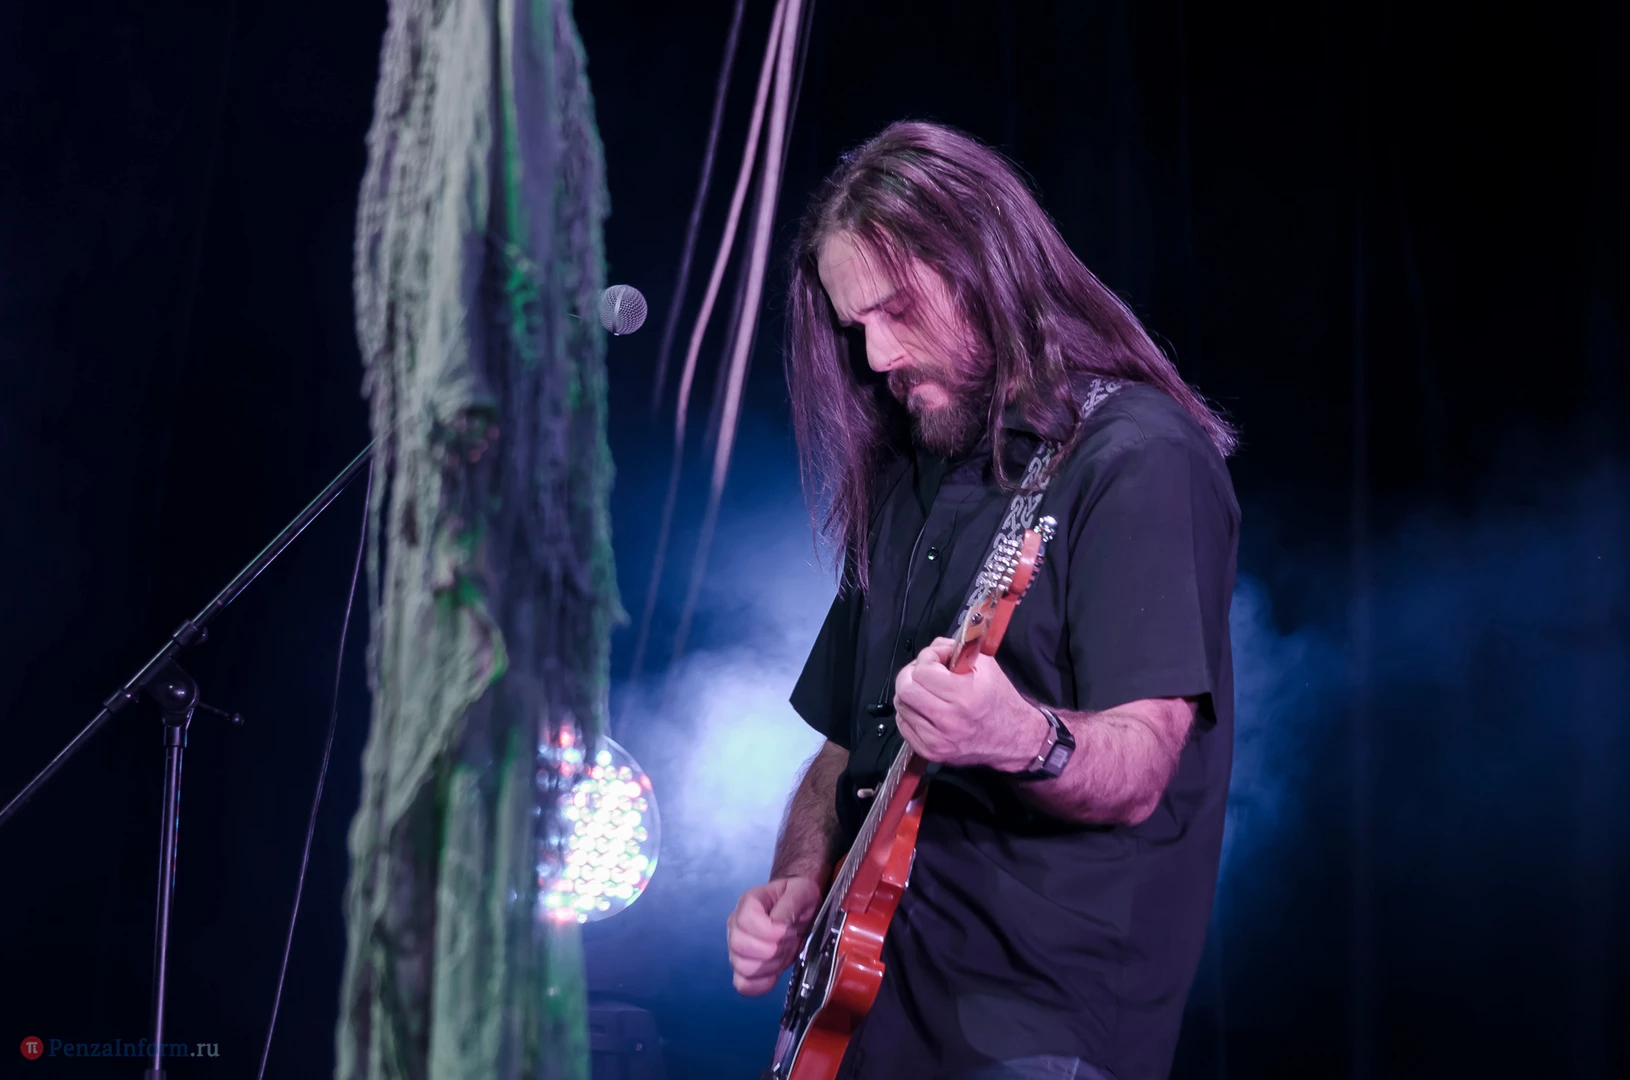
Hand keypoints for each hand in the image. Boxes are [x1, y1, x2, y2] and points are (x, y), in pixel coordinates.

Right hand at [726, 876, 822, 995]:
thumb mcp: (802, 892)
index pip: (745, 920)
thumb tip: (778, 924)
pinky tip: (775, 973)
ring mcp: (737, 949)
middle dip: (771, 949)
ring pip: (742, 967)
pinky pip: (743, 985)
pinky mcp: (743, 968)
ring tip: (783, 954)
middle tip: (788, 942)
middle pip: (739, 945)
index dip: (768, 930)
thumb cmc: (799, 898)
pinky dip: (761, 984)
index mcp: (749, 903)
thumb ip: (790, 904)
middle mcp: (736, 925)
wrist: (800, 910)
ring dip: (769, 966)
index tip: (787, 929)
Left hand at [893, 637, 1046, 770]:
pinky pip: (903, 725)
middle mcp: (949, 720)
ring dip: (910, 693)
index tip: (938, 658)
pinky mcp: (930, 752)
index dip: (928, 657)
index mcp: (965, 696)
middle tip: (924, 672)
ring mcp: (937, 740)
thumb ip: (954, 650)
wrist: (1013, 738)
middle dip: (911, 674)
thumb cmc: (999, 700)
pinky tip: (927, 708)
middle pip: (905, 689)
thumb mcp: (986, 665)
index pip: (922, 670)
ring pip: (901, 706)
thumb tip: (931, 649)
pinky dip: (910, 712)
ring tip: (928, 691)